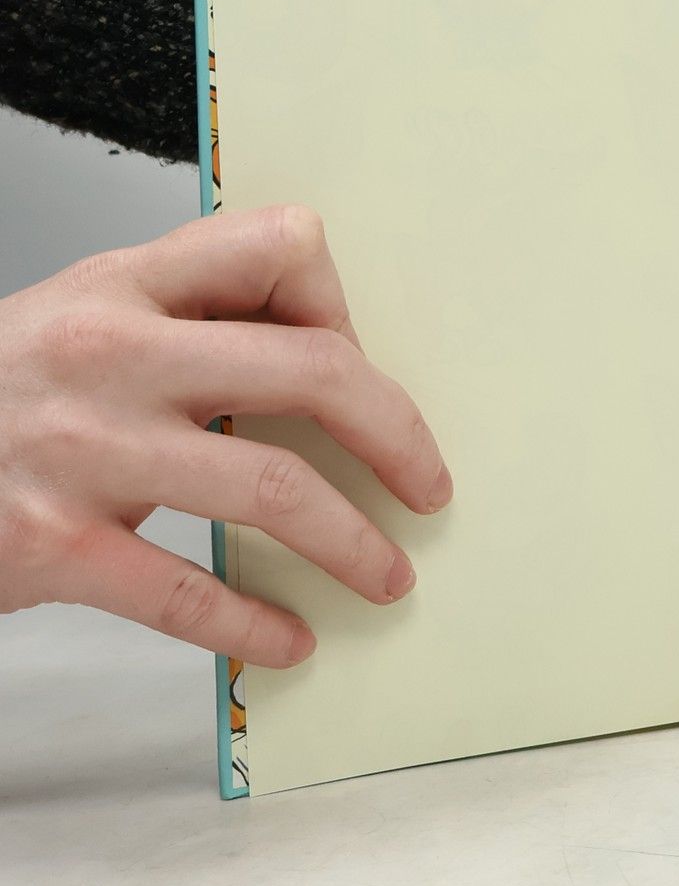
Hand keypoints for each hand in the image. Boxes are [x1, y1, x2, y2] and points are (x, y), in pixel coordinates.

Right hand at [0, 205, 449, 665]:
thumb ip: (190, 312)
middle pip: (312, 370)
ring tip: (387, 574)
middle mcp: (110, 353)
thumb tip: (327, 353)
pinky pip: (185, 593)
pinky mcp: (51, 547)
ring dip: (353, 540)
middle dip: (395, 433)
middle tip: (429, 483)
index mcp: (125, 282)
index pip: (279, 246)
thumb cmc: (2, 390)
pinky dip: (253, 625)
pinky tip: (290, 639)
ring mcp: (82, 451)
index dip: (338, 301)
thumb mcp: (84, 314)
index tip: (355, 363)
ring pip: (272, 486)